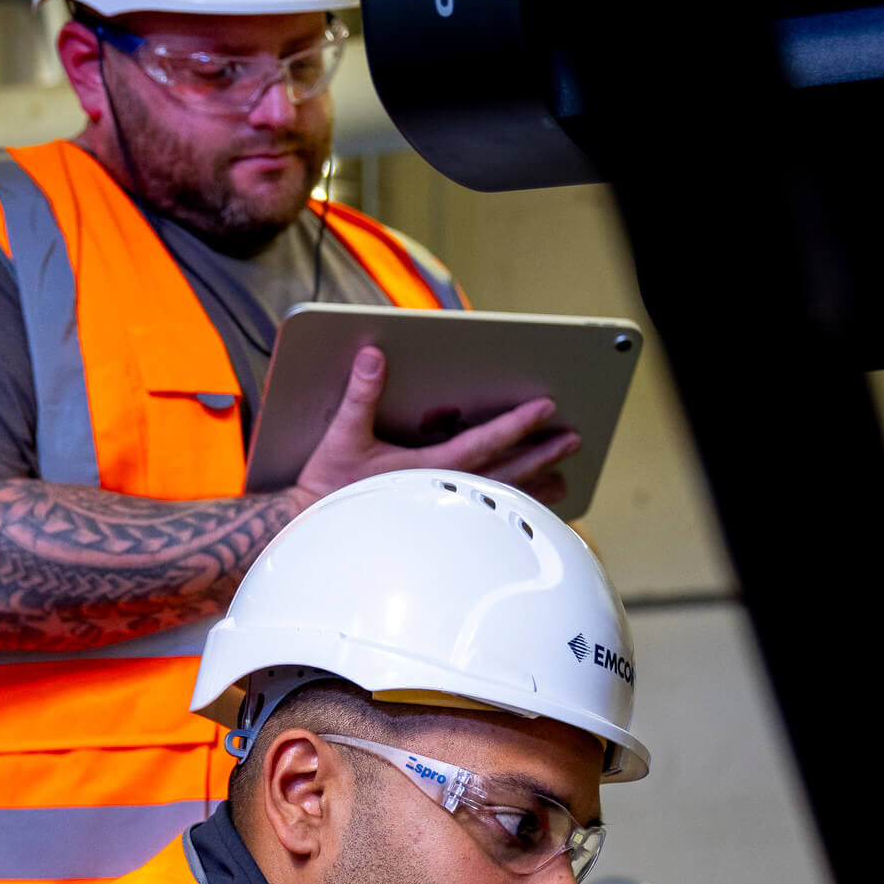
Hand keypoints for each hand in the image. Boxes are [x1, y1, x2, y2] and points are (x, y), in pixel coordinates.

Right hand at [294, 343, 580, 508]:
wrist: (311, 529)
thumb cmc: (328, 487)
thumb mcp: (342, 435)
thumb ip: (362, 393)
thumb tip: (374, 354)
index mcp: (426, 470)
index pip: (483, 444)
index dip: (516, 425)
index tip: (545, 410)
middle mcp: (442, 492)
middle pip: (505, 473)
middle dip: (541, 455)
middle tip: (573, 439)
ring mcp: (443, 513)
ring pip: (499, 498)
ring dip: (533, 486)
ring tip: (563, 478)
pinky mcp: (436, 526)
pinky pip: (484, 519)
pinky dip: (509, 512)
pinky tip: (525, 511)